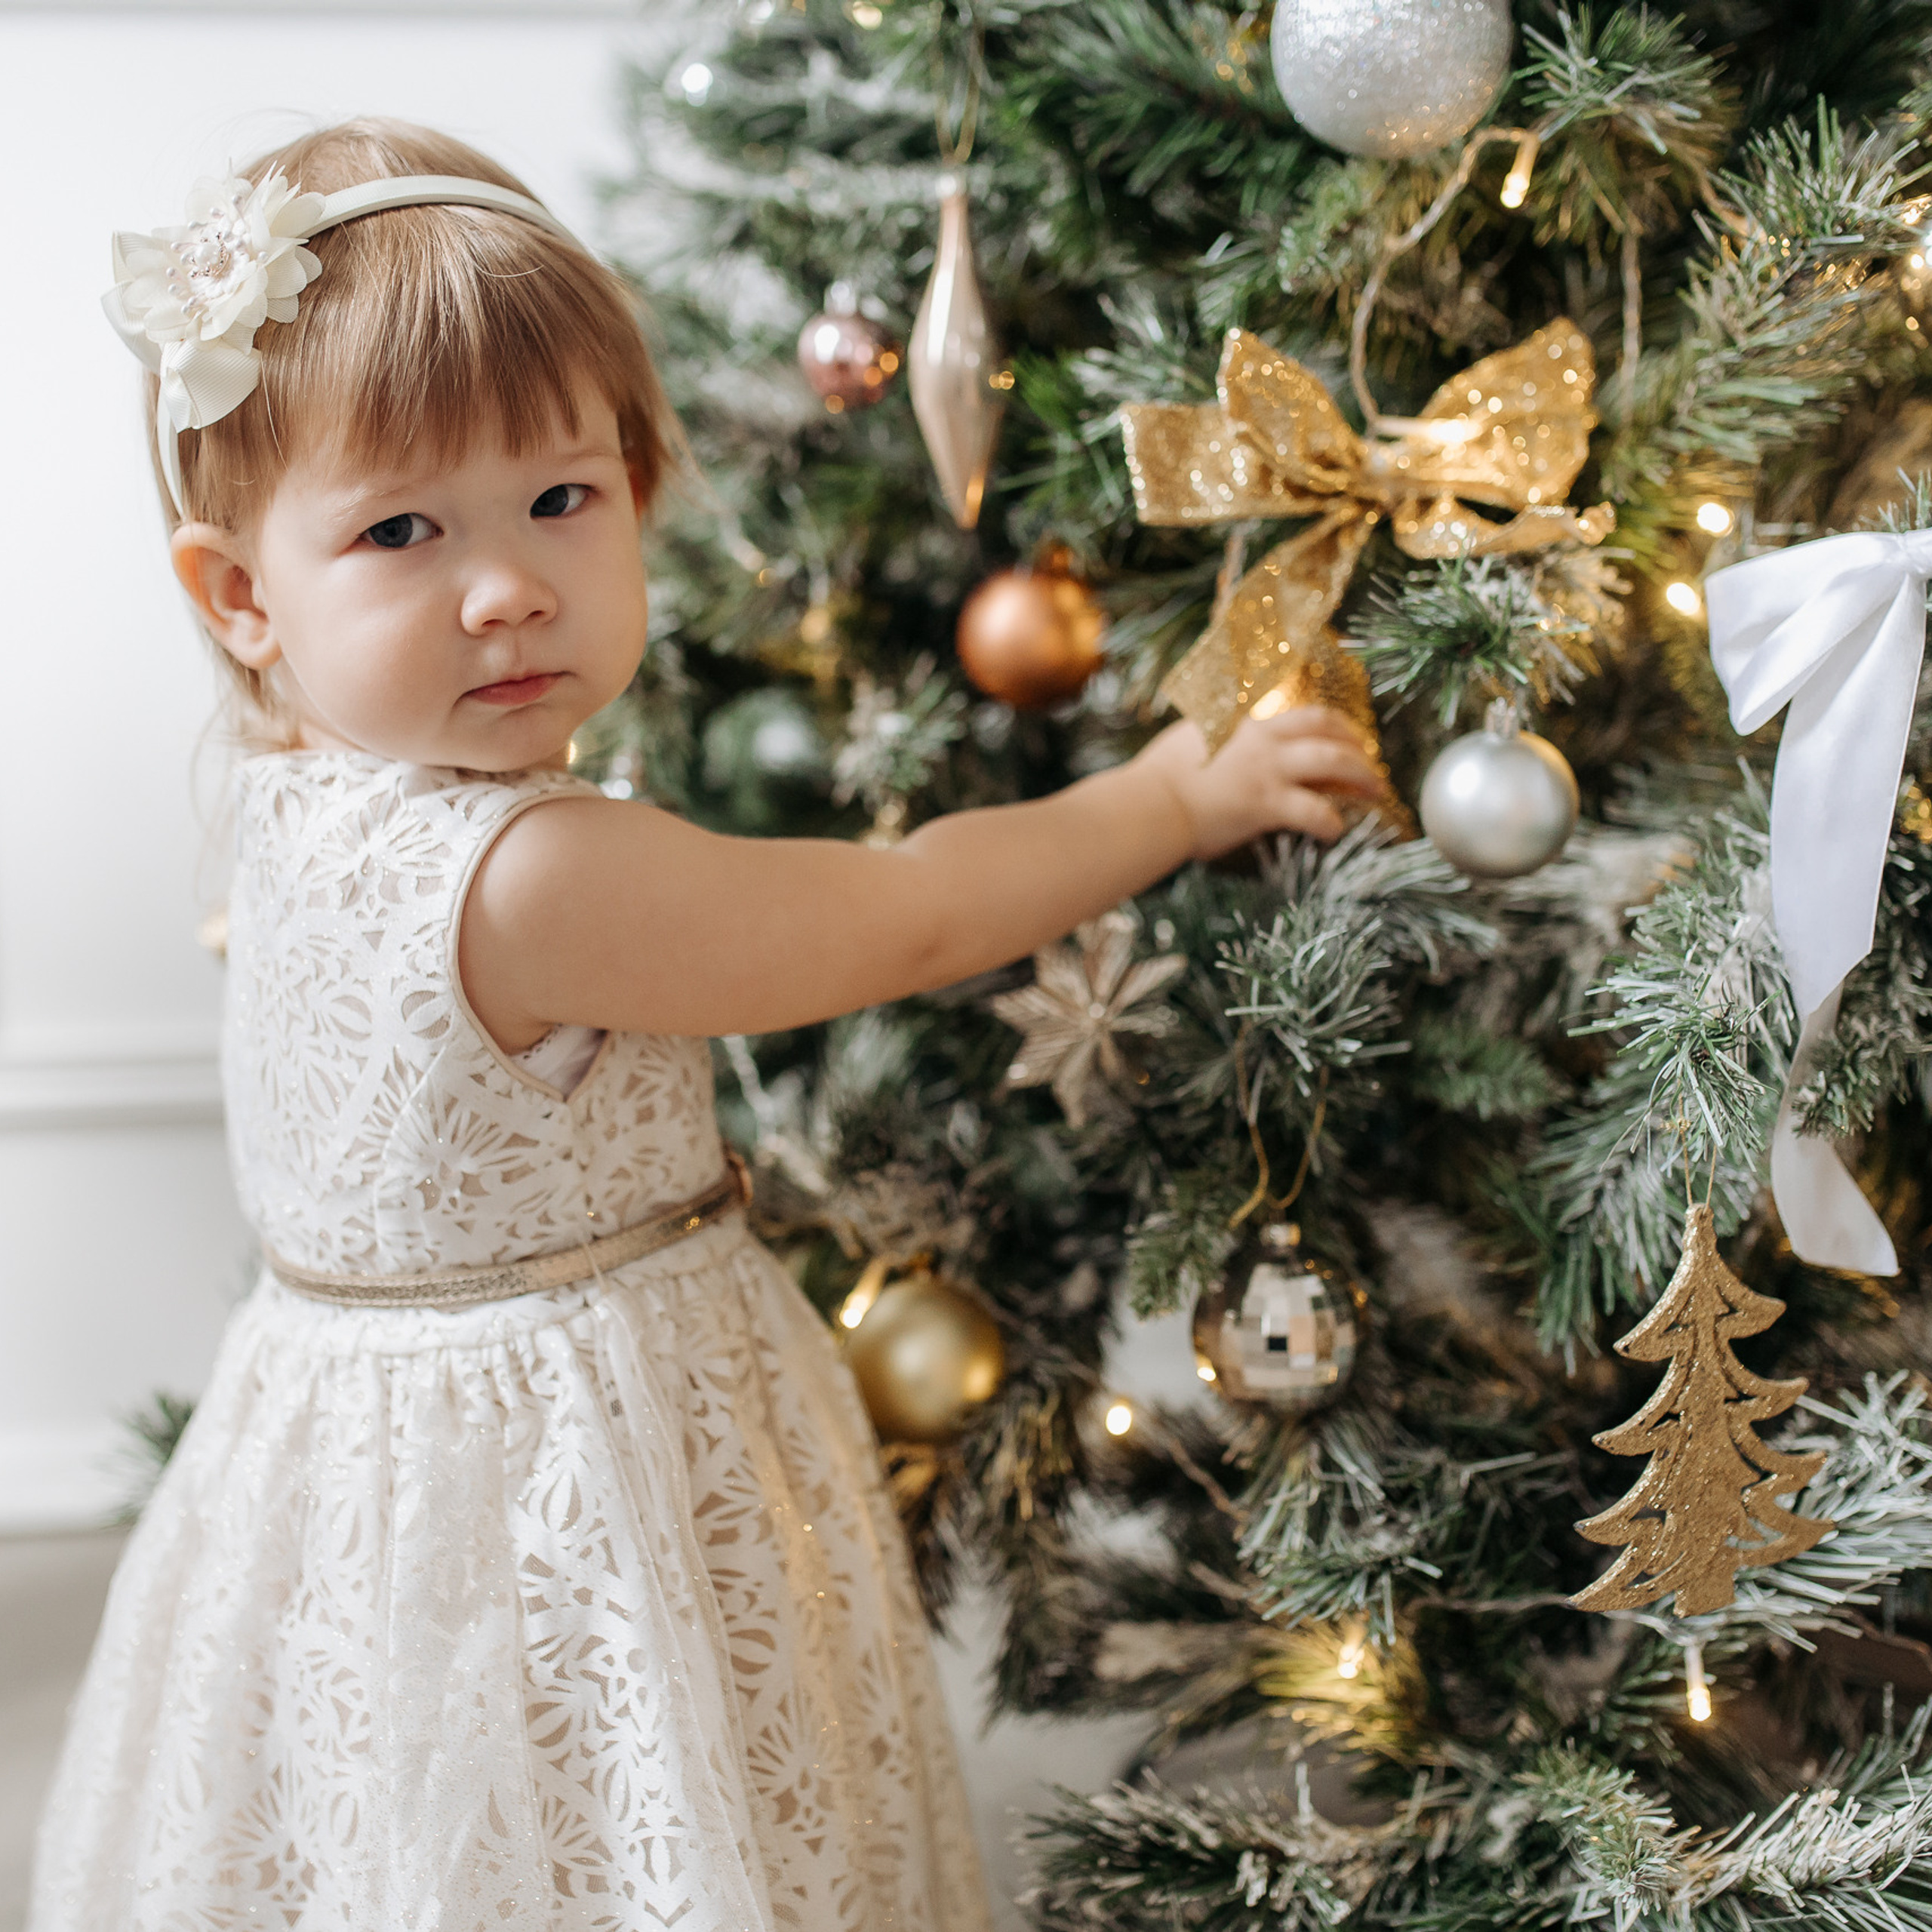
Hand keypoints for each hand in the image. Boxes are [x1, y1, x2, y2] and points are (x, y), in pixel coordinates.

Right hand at [1134, 706, 1387, 859]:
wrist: (1151, 803)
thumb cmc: (1157, 777)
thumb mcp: (1188, 739)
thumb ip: (1212, 734)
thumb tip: (1213, 736)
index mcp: (1245, 723)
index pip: (1298, 714)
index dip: (1328, 724)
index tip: (1342, 735)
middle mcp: (1264, 740)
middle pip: (1327, 728)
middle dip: (1356, 743)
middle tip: (1370, 761)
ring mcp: (1269, 770)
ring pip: (1334, 762)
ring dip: (1362, 775)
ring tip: (1376, 791)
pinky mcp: (1268, 804)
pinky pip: (1315, 811)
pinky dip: (1332, 823)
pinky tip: (1337, 833)